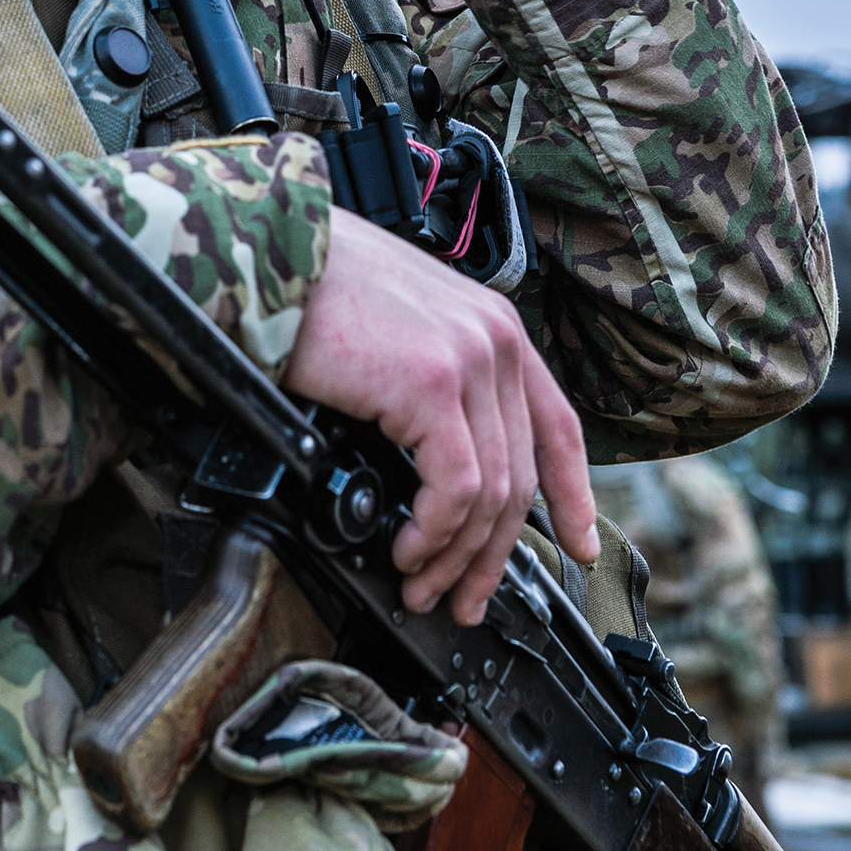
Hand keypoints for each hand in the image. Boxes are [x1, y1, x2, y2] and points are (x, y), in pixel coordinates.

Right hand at [284, 209, 598, 623]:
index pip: (556, 423)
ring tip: (420, 584)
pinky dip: (433, 534)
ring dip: (455, 556)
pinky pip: (454, 489)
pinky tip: (407, 550)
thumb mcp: (402, 325)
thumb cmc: (315, 287)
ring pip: (491, 493)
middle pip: (521, 475)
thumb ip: (436, 377)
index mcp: (492, 324)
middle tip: (463, 597)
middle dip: (494, 553)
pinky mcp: (433, 385)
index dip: (573, 494)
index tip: (580, 544)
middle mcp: (494, 339)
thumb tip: (434, 461)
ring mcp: (469, 360)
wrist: (271, 253)